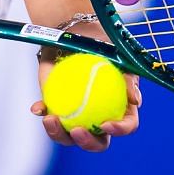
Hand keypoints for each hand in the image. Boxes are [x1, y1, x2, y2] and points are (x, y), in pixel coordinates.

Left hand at [29, 31, 141, 151]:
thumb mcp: (117, 53)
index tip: (105, 124)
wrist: (75, 32)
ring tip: (50, 119)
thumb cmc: (101, 42)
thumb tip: (135, 100)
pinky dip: (42, 112)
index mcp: (120, 107)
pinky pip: (48, 115)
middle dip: (88, 142)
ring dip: (58, 133)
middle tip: (77, 130)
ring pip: (68, 136)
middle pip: (97, 142)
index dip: (119, 130)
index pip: (126, 125)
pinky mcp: (56, 107)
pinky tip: (38, 108)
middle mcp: (99, 117)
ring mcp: (76, 115)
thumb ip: (128, 76)